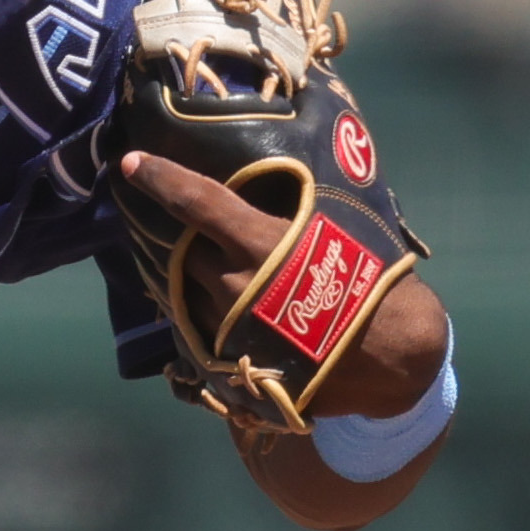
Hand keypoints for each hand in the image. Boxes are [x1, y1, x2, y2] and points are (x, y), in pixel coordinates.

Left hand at [122, 150, 451, 418]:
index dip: (161, 179)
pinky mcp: (232, 366)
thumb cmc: (378, 285)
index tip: (133, 164)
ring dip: (186, 283)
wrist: (396, 361)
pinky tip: (212, 317)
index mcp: (260, 244)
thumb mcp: (341, 233)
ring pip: (184, 297)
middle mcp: (232, 286)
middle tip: (184, 233)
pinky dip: (198, 323)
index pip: (196, 201)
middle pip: (181, 252)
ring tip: (198, 276)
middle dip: (179, 240)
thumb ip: (296, 214)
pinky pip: (197, 338)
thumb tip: (282, 187)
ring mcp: (228, 331)